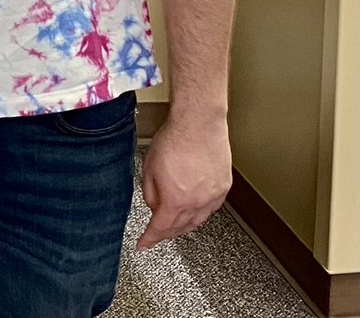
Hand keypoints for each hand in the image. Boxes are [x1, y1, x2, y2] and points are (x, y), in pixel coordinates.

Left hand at [136, 114, 231, 248]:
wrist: (199, 123)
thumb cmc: (174, 139)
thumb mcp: (149, 167)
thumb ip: (150, 192)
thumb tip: (154, 205)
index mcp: (176, 199)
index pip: (160, 228)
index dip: (150, 239)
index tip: (144, 245)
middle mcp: (197, 202)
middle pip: (180, 228)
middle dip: (166, 233)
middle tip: (157, 233)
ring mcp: (213, 196)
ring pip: (197, 221)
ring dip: (184, 225)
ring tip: (174, 224)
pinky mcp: (223, 187)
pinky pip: (210, 208)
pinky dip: (199, 213)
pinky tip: (193, 209)